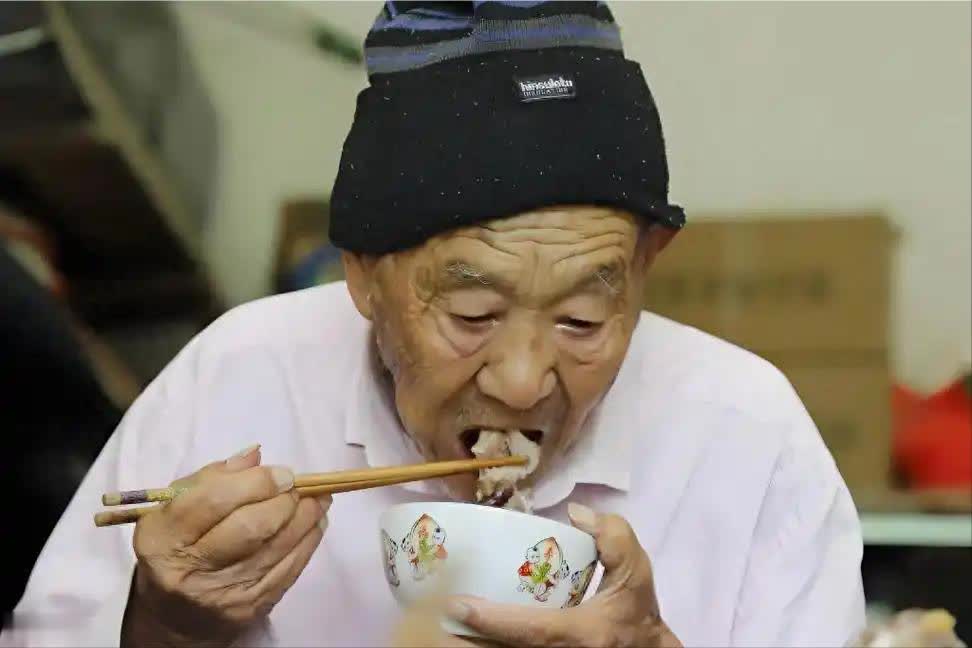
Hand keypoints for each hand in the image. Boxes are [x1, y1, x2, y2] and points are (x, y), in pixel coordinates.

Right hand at [121, 445, 328, 647]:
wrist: (173, 615)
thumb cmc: (177, 546)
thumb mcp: (178, 507)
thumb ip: (214, 477)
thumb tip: (256, 455)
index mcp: (162, 536)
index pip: (214, 500)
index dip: (257, 482)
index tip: (282, 472)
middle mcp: (189, 569)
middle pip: (251, 527)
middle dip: (285, 501)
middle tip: (298, 485)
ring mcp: (221, 594)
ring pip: (276, 548)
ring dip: (306, 518)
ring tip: (317, 498)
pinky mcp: (248, 608)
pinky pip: (289, 569)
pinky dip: (308, 541)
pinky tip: (315, 522)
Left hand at [445, 503, 680, 647]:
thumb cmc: (637, 610)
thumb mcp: (636, 573)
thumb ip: (614, 538)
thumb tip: (575, 513)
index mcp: (583, 635)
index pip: (532, 632)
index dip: (493, 621)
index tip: (457, 604)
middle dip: (467, 639)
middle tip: (436, 611)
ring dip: (471, 644)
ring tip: (439, 620)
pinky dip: (486, 644)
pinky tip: (466, 631)